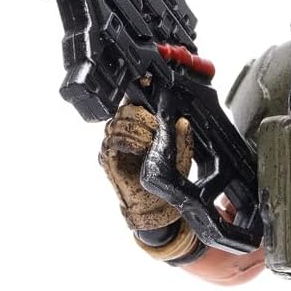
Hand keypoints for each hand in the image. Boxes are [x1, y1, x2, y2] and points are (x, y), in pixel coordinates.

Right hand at [99, 103, 192, 230]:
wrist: (154, 204)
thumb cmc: (163, 179)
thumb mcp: (179, 155)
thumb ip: (182, 138)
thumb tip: (183, 121)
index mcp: (139, 126)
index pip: (133, 101)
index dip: (139, 92)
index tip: (148, 85)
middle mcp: (124, 131)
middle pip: (125, 108)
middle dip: (142, 115)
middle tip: (155, 128)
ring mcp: (113, 143)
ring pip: (118, 122)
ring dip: (137, 130)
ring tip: (150, 143)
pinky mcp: (107, 157)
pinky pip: (111, 140)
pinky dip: (128, 141)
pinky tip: (140, 149)